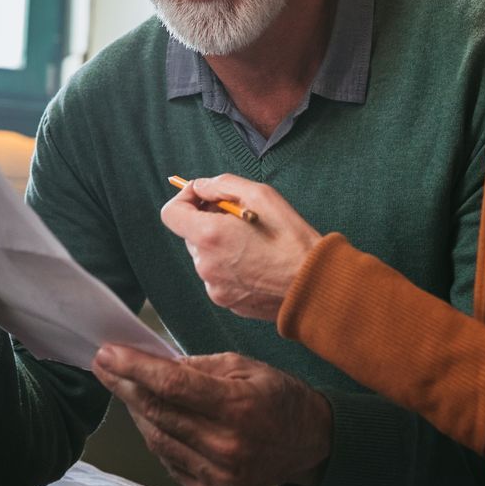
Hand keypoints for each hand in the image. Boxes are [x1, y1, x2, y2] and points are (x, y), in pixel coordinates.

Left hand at [92, 345, 332, 485]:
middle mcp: (226, 446)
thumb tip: (154, 364)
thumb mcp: (245, 366)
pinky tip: (156, 420)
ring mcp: (219, 475)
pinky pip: (169, 461)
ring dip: (137, 412)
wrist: (311, 443)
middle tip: (104, 365)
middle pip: (158, 413)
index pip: (171, 386)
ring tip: (128, 389)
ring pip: (157, 439)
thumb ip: (199, 366)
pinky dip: (157, 438)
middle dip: (124, 386)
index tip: (107, 353)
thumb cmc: (279, 398)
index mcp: (237, 407)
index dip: (134, 369)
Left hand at [159, 175, 321, 321]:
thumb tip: (201, 186)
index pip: (171, 213)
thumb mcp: (262, 195)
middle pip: (191, 235)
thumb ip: (222, 185)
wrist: (313, 285)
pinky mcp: (226, 301)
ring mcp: (214, 287)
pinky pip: (219, 276)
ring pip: (206, 256)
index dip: (185, 199)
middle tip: (241, 217)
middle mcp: (205, 265)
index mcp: (209, 236)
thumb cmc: (292, 239)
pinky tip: (258, 262)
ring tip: (255, 242)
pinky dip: (231, 265)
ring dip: (222, 244)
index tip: (203, 196)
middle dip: (209, 221)